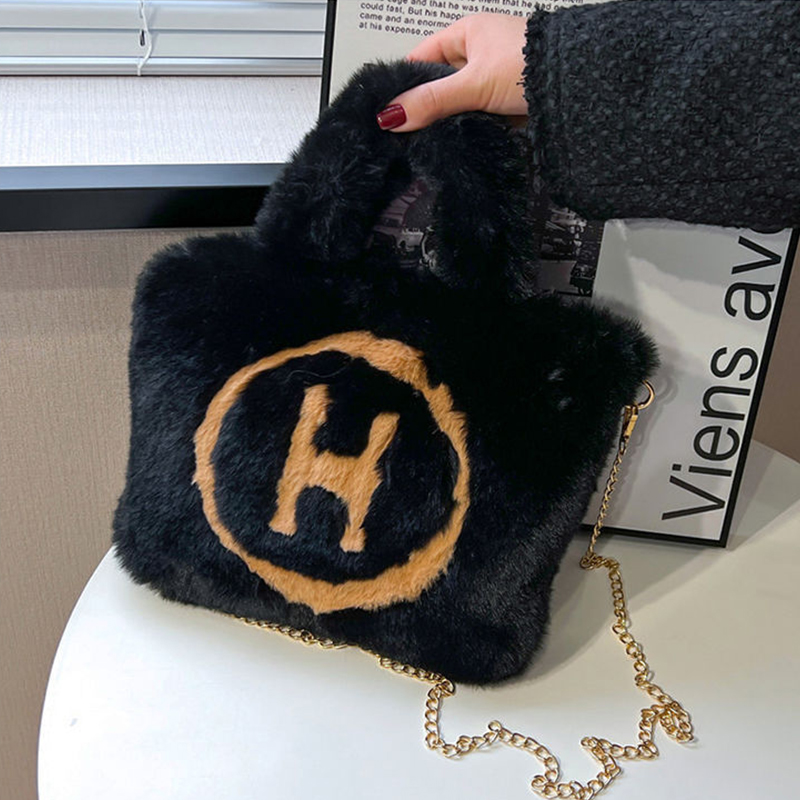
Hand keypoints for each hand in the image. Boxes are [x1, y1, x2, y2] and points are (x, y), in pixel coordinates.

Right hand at [376, 13, 528, 132]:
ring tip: (440, 139)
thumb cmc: (535, 65)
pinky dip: (475, 129)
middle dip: (429, 108)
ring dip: (453, 121)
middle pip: (440, 84)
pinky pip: (481, 117)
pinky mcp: (509, 101)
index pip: (421, 58)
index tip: (390, 112)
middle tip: (413, 133)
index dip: (404, 83)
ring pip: (460, 103)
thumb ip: (432, 101)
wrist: (583, 85)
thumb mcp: (474, 84)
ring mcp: (495, 77)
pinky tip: (468, 140)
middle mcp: (480, 51)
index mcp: (467, 32)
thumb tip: (392, 116)